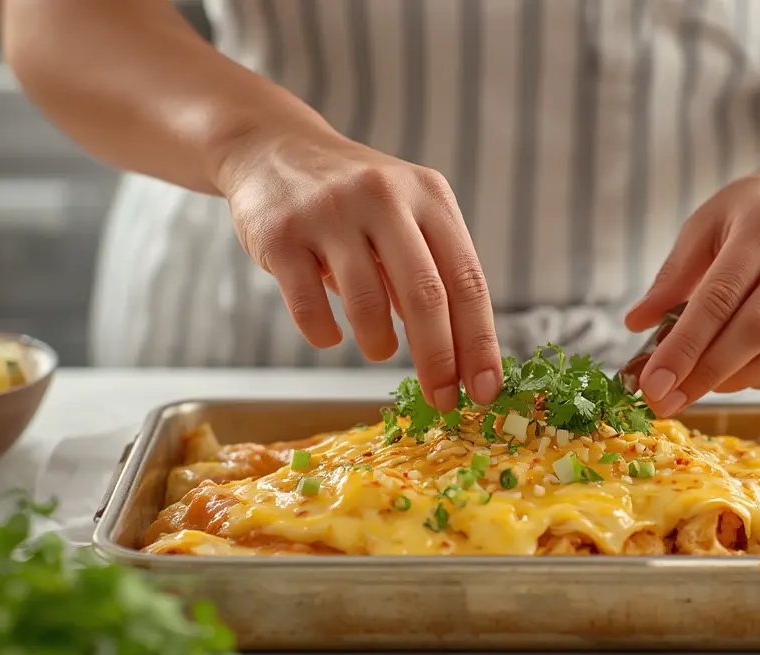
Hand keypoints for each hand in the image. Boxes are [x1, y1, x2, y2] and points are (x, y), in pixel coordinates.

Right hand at [214, 122, 500, 410]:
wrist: (274, 150)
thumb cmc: (355, 203)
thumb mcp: (406, 220)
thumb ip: (433, 277)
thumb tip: (465, 362)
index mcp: (429, 195)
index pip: (468, 280)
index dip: (480, 342)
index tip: (485, 391)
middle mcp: (384, 196)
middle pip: (426, 296)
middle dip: (439, 360)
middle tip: (443, 400)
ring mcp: (330, 212)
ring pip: (368, 304)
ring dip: (379, 345)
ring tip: (379, 350)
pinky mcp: (281, 234)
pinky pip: (310, 307)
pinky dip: (326, 336)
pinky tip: (330, 334)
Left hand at [624, 172, 759, 415]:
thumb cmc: (754, 215)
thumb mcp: (705, 225)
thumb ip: (672, 275)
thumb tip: (637, 324)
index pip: (719, 296)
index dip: (684, 346)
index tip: (653, 383)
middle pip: (757, 330)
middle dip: (706, 374)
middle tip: (668, 400)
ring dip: (737, 380)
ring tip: (702, 384)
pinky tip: (740, 375)